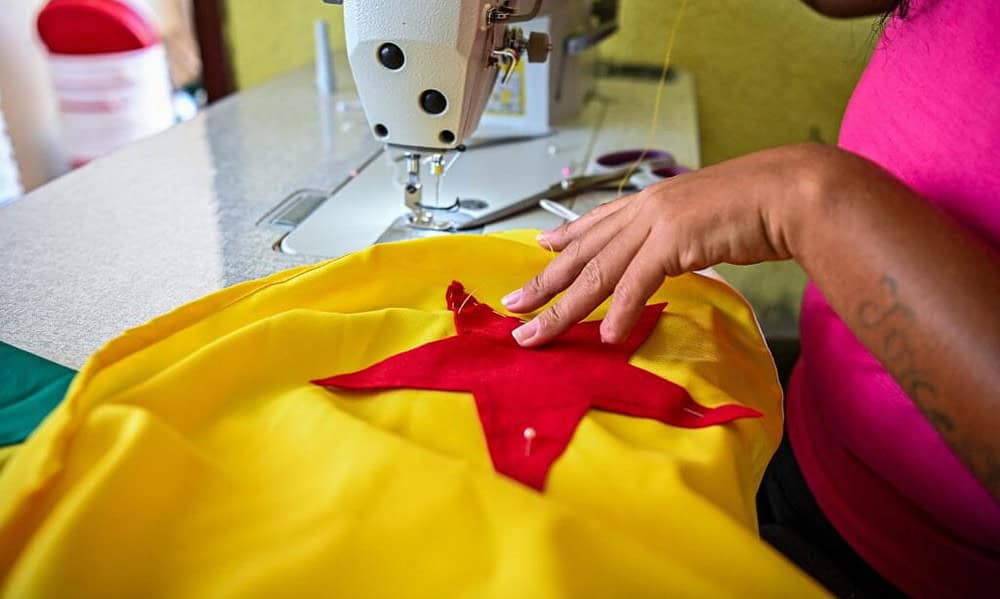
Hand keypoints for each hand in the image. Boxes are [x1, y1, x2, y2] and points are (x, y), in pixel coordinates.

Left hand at [502, 144, 828, 346]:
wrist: (791, 192)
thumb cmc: (758, 207)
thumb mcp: (705, 218)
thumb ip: (680, 236)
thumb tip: (673, 254)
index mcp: (651, 201)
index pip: (596, 224)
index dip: (564, 238)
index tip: (540, 248)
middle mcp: (645, 209)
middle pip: (583, 253)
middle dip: (544, 283)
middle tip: (513, 305)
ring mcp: (657, 223)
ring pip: (597, 273)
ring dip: (563, 308)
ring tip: (536, 334)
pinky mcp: (676, 240)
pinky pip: (638, 282)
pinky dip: (620, 311)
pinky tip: (607, 336)